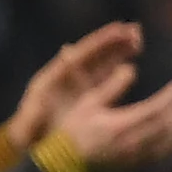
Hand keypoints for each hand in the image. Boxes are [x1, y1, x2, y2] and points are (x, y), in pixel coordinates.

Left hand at [5, 22, 142, 154]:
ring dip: (119, 53)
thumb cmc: (32, 124)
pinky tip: (131, 65)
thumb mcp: (40, 105)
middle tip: (136, 31)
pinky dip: (117, 71)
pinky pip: (104, 80)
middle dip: (115, 42)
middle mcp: (70, 76)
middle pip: (96, 55)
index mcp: (58, 74)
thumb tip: (66, 52)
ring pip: (103, 64)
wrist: (32, 142)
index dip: (102, 40)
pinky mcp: (89, 97)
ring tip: (138, 41)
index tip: (120, 28)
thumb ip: (53, 83)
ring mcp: (80, 85)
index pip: (84, 52)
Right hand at [50, 65, 171, 170]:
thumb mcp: (88, 103)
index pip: (156, 109)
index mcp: (119, 126)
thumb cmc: (72, 130)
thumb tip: (132, 69)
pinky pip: (163, 150)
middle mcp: (131, 142)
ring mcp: (135, 156)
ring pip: (169, 138)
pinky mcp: (135, 163)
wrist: (62, 164)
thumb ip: (112, 86)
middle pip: (168, 124)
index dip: (171, 97)